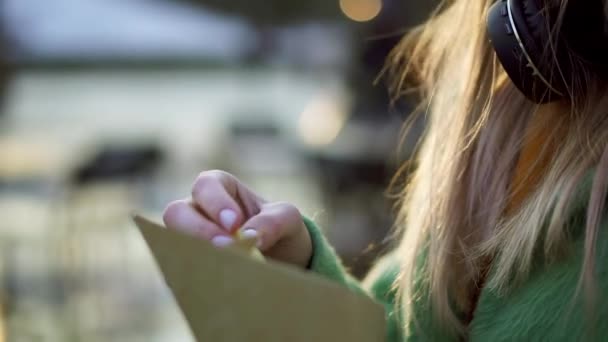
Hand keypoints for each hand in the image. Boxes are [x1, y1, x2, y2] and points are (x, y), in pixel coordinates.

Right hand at [162, 170, 311, 267]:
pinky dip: (195, 276)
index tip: (234, 224)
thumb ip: (273, 221)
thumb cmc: (279, 229)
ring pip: (171, 243)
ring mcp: (188, 239)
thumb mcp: (287, 219)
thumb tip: (251, 236)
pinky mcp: (188, 267)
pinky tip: (217, 283)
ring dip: (194, 254)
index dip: (215, 202)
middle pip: (176, 213)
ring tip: (222, 266)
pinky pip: (179, 272)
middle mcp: (197, 211)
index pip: (205, 186)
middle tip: (225, 247)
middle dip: (198, 230)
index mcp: (219, 188)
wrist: (283, 261)